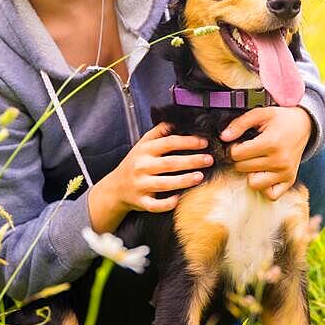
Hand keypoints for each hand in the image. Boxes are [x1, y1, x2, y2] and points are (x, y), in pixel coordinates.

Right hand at [87, 122, 211, 232]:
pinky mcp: (140, 201)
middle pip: (170, 163)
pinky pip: (155, 205)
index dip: (188, 141)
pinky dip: (167, 203)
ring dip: (184, 180)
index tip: (204, 142)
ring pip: (164, 183)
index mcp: (145, 150)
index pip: (169, 142)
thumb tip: (178, 119)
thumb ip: (159, 131)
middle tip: (209, 159)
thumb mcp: (143, 144)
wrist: (115, 188)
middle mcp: (142, 166)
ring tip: (200, 177)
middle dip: (191, 161)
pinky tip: (179, 199)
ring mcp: (141, 184)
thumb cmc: (134, 163)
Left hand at [220, 107, 311, 200]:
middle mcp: (279, 161)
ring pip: (253, 184)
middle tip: (248, 150)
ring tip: (256, 161)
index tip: (240, 142)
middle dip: (241, 159)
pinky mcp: (289, 180)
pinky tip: (264, 173)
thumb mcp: (260, 114)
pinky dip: (264, 186)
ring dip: (250, 173)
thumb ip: (240, 124)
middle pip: (242, 168)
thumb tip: (224, 137)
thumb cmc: (281, 119)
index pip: (237, 154)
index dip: (234, 147)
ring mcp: (285, 173)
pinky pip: (270, 195)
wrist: (304, 126)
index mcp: (271, 143)